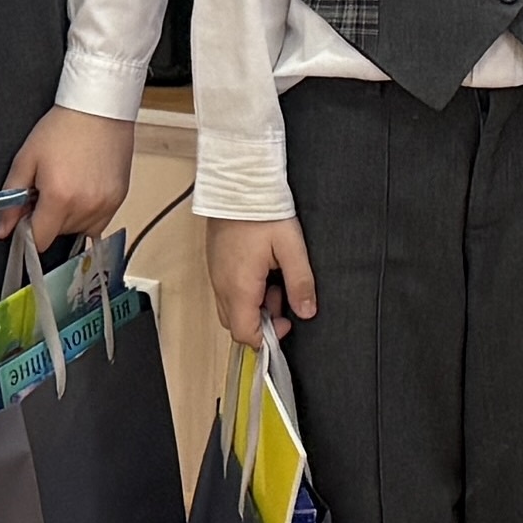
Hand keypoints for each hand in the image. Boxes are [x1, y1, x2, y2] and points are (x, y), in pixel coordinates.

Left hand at [3, 105, 137, 253]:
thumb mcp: (26, 159)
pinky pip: (98, 222)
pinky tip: (83, 189)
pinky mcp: (119, 199)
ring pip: (78, 230)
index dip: (27, 230)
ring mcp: (106, 205)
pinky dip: (87, 213)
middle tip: (47, 189)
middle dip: (47, 218)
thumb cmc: (63, 127)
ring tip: (67, 186)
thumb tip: (2, 230)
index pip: (39, 240)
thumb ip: (10, 200)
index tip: (26, 216)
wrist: (99, 108)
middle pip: (57, 235)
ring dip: (68, 217)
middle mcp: (85, 206)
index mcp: (59, 197)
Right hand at [206, 213, 313, 346]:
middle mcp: (222, 286)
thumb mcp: (291, 247)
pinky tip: (261, 271)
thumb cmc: (261, 212)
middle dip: (262, 320)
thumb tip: (306, 311)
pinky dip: (245, 292)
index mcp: (240, 287)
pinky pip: (227, 292)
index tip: (287, 322)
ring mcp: (216, 276)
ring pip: (231, 309)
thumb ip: (300, 282)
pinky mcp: (216, 265)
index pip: (244, 334)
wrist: (237, 185)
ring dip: (254, 305)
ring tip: (273, 279)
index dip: (267, 337)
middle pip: (236, 325)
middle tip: (282, 296)